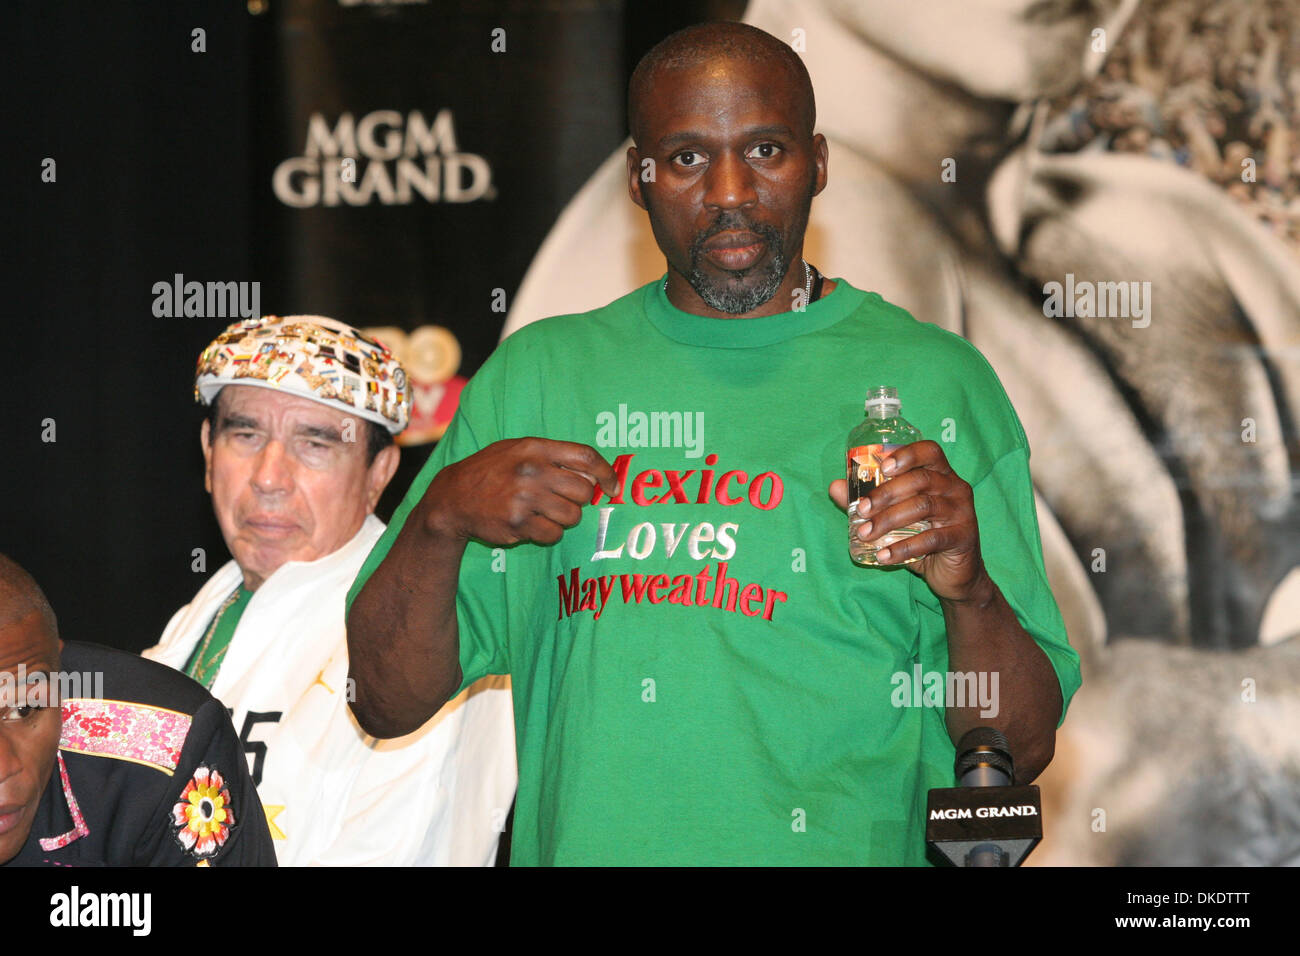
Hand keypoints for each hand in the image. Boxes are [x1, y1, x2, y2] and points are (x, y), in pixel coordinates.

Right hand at [420, 438, 618, 545]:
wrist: (453, 497)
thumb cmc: (491, 471)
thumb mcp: (517, 450)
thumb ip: (552, 457)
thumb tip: (593, 476)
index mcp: (535, 448)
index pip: (585, 456)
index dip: (605, 472)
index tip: (611, 486)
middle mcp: (532, 471)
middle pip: (583, 491)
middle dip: (579, 500)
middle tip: (563, 500)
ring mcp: (525, 498)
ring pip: (572, 516)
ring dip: (564, 518)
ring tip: (543, 512)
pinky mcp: (518, 523)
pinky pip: (553, 534)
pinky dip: (548, 533)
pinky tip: (531, 524)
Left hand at [829, 440, 990, 603]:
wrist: (956, 574)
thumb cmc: (924, 538)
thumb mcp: (897, 518)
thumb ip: (870, 501)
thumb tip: (835, 487)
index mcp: (941, 474)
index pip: (929, 451)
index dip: (906, 455)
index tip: (882, 468)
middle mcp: (955, 487)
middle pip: (920, 479)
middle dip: (886, 493)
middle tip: (861, 510)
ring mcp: (962, 512)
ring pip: (924, 506)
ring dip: (889, 520)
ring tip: (866, 534)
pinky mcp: (963, 537)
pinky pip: (931, 539)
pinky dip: (903, 547)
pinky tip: (883, 556)